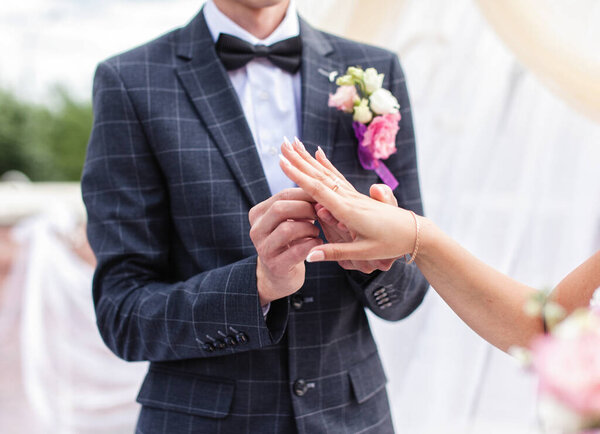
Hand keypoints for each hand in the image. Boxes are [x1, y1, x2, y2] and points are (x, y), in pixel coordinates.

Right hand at [249, 188, 322, 305]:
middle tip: (319, 214)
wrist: (280, 275)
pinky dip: (312, 244)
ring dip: (309, 229)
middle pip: (280, 208)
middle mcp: (256, 230)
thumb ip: (299, 204)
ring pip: (287, 229)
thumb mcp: (290, 220)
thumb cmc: (290, 241)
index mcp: (258, 214)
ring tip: (316, 232)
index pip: (283, 194)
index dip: (306, 194)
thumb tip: (321, 188)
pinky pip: (296, 250)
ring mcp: (263, 249)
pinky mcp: (275, 266)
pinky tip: (316, 244)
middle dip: (305, 209)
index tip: (322, 198)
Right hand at [279, 140, 419, 261]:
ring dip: (307, 158)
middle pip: (319, 175)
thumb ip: (334, 253)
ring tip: (294, 144)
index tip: (282, 162)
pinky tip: (318, 154)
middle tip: (282, 144)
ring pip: (326, 173)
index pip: (318, 190)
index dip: (298, 176)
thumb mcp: (363, 252)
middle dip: (299, 160)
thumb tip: (309, 256)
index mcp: (348, 210)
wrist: (414, 233)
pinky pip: (335, 176)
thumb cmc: (391, 243)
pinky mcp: (356, 195)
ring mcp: (352, 195)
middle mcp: (349, 198)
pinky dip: (324, 164)